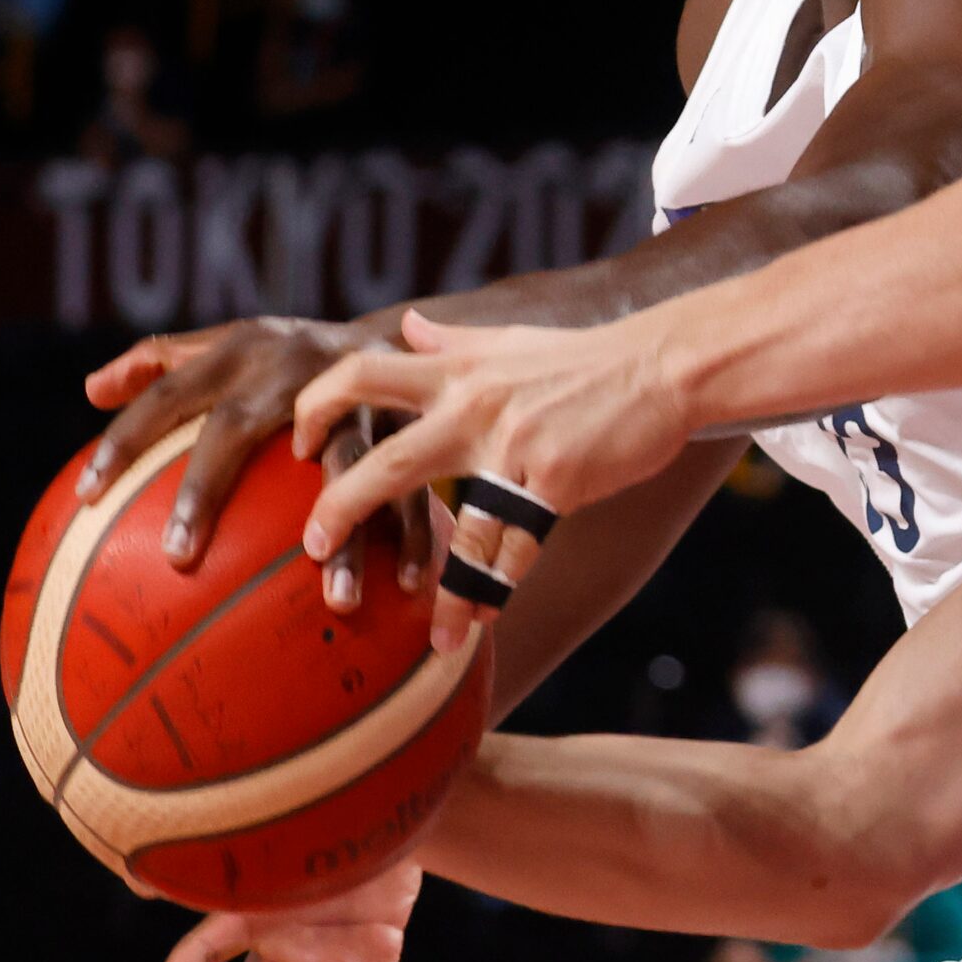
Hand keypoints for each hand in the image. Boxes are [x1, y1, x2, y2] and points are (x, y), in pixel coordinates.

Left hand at [81, 317, 429, 607]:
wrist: (393, 331)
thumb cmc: (287, 354)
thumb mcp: (230, 342)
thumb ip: (160, 360)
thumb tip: (89, 391)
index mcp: (243, 351)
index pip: (170, 391)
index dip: (126, 437)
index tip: (87, 495)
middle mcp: (293, 369)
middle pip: (239, 426)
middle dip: (207, 488)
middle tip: (178, 556)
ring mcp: (356, 397)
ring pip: (344, 461)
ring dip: (340, 530)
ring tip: (334, 597)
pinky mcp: (406, 424)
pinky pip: (412, 483)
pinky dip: (413, 532)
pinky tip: (409, 582)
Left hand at [291, 309, 695, 650]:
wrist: (663, 365)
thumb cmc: (584, 357)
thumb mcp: (509, 337)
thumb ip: (452, 339)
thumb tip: (408, 327)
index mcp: (456, 369)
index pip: (362, 374)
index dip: (318, 407)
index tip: (299, 446)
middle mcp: (475, 406)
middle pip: (387, 460)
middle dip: (341, 508)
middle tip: (315, 548)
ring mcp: (514, 447)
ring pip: (459, 525)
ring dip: (439, 585)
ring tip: (429, 634)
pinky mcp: (556, 480)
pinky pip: (518, 548)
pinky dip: (495, 590)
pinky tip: (480, 624)